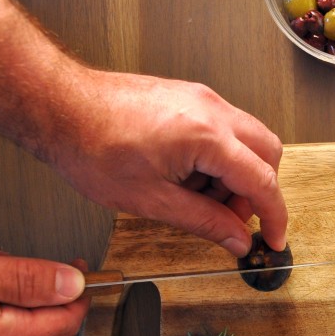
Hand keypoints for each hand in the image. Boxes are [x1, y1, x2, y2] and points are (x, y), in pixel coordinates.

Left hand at [48, 68, 287, 256]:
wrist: (59, 107)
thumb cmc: (91, 146)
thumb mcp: (151, 200)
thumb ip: (204, 221)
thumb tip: (236, 238)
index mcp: (207, 136)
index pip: (263, 181)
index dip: (275, 216)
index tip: (274, 239)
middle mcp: (212, 110)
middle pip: (267, 153)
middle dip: (258, 191)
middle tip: (231, 219)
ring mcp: (202, 98)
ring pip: (246, 140)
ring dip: (236, 175)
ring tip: (198, 198)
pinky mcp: (189, 96)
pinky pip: (223, 129)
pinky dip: (219, 157)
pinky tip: (188, 176)